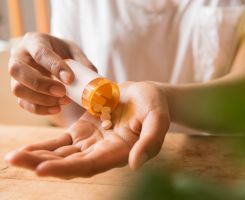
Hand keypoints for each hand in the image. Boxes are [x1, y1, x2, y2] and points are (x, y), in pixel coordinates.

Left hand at [5, 82, 169, 178]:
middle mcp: (101, 152)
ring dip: (37, 156)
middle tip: (14, 160)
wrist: (145, 96)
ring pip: (61, 154)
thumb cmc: (155, 106)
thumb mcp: (157, 119)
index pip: (89, 165)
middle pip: (69, 163)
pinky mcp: (83, 131)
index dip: (66, 168)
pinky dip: (44, 146)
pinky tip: (26, 148)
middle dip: (41, 163)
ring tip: (13, 156)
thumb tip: (134, 165)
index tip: (41, 169)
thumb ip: (150, 141)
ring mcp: (90, 142)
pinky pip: (61, 142)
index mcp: (118, 153)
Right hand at [9, 32, 96, 114]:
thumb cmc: (62, 53)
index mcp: (34, 41)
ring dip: (41, 99)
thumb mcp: (74, 51)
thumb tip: (92, 74)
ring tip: (64, 101)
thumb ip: (82, 61)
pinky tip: (57, 108)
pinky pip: (23, 103)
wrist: (53, 60)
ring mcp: (16, 75)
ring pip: (18, 89)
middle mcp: (19, 57)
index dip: (54, 67)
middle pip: (18, 70)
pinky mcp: (19, 90)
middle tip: (62, 92)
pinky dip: (40, 109)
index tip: (70, 79)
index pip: (40, 53)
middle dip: (41, 84)